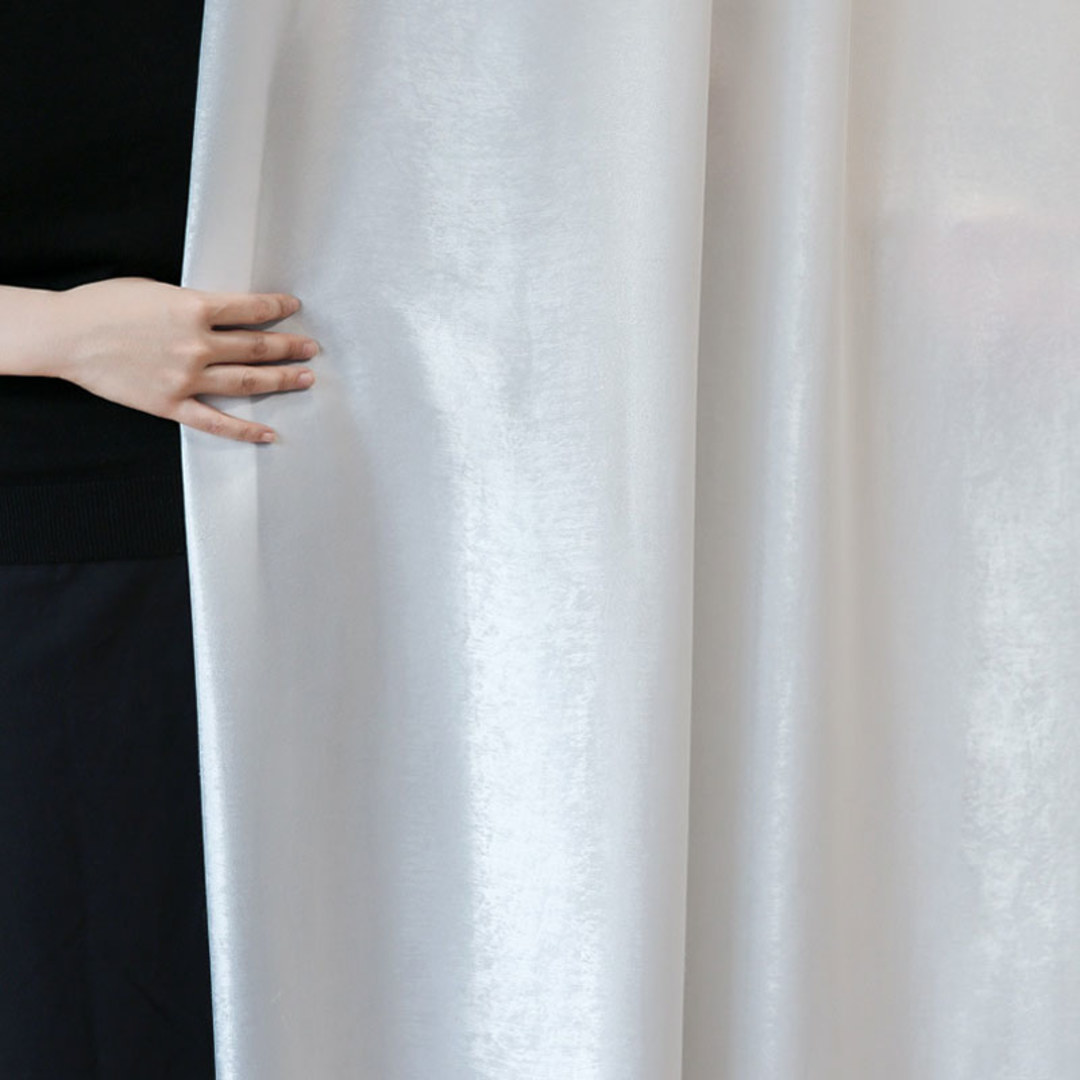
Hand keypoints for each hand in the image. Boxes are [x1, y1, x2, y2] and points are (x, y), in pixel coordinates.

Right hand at [47, 276, 318, 442]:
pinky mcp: (171, 404)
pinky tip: (268, 433)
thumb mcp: (157, 290)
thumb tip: (224, 312)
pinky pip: (216, 421)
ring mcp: (186, 377)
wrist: (68, 334)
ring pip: (246, 382)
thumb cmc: (107, 304)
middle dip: (289, 346)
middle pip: (256, 347)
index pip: (250, 309)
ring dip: (280, 380)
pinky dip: (244, 430)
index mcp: (195, 308)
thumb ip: (194, 303)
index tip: (293, 307)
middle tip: (311, 349)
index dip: (276, 307)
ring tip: (305, 378)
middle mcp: (197, 344)